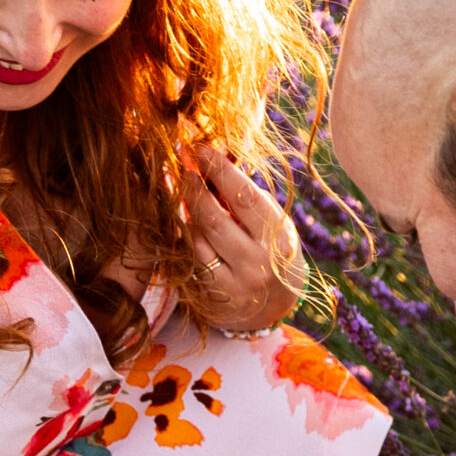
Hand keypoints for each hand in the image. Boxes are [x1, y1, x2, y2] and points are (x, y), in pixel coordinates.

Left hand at [187, 146, 305, 331]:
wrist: (274, 308)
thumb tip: (216, 155)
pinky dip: (183, 236)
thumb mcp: (270, 223)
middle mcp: (257, 264)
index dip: (219, 169)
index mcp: (277, 238)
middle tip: (180, 160)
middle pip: (214, 218)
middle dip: (192, 186)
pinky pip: (189, 261)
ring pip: (196, 240)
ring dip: (183, 210)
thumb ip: (246, 197)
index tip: (199, 146)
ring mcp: (233, 285)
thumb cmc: (272, 251)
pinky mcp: (212, 300)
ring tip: (177, 184)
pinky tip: (180, 219)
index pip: (244, 197)